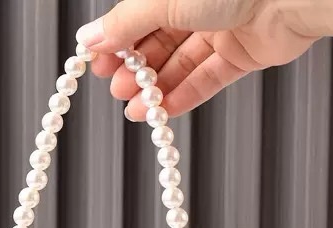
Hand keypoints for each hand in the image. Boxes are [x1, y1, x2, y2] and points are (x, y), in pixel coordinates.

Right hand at [76, 0, 320, 118]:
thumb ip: (126, 23)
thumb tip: (88, 39)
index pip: (138, 14)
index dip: (117, 40)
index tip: (96, 65)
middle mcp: (200, 1)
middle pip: (159, 40)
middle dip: (136, 68)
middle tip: (116, 89)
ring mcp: (223, 26)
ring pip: (181, 63)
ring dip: (156, 88)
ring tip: (136, 109)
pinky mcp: (244, 53)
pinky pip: (207, 78)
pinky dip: (184, 96)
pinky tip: (163, 112)